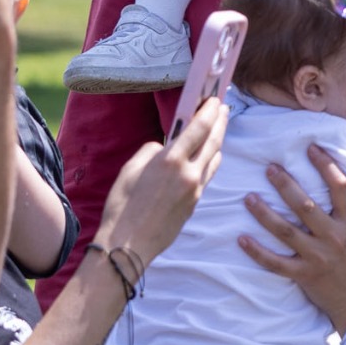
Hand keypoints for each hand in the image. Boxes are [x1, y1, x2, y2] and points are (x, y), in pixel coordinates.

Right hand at [97, 96, 226, 263]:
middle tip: (223, 107)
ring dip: (218, 140)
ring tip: (218, 128)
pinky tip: (208, 155)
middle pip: (214, 140)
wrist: (128, 245)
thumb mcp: (130, 170)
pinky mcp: (196, 203)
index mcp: (171, 161)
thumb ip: (152, 151)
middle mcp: (189, 173)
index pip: (199, 127)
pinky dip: (211, 160)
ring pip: (215, 158)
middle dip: (220, 121)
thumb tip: (165, 147)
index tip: (215, 99)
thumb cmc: (122, 206)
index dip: (210, 110)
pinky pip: (208, 175)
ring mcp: (195, 189)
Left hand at [238, 145, 345, 333]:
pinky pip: (276, 262)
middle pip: (306, 205)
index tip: (312, 148)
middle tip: (269, 169)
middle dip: (286, 185)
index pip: (340, 188)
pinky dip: (258, 252)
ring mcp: (317, 257)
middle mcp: (334, 237)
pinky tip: (242, 240)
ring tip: (248, 198)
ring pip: (286, 231)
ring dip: (265, 213)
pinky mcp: (304, 275)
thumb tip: (339, 188)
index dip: (326, 166)